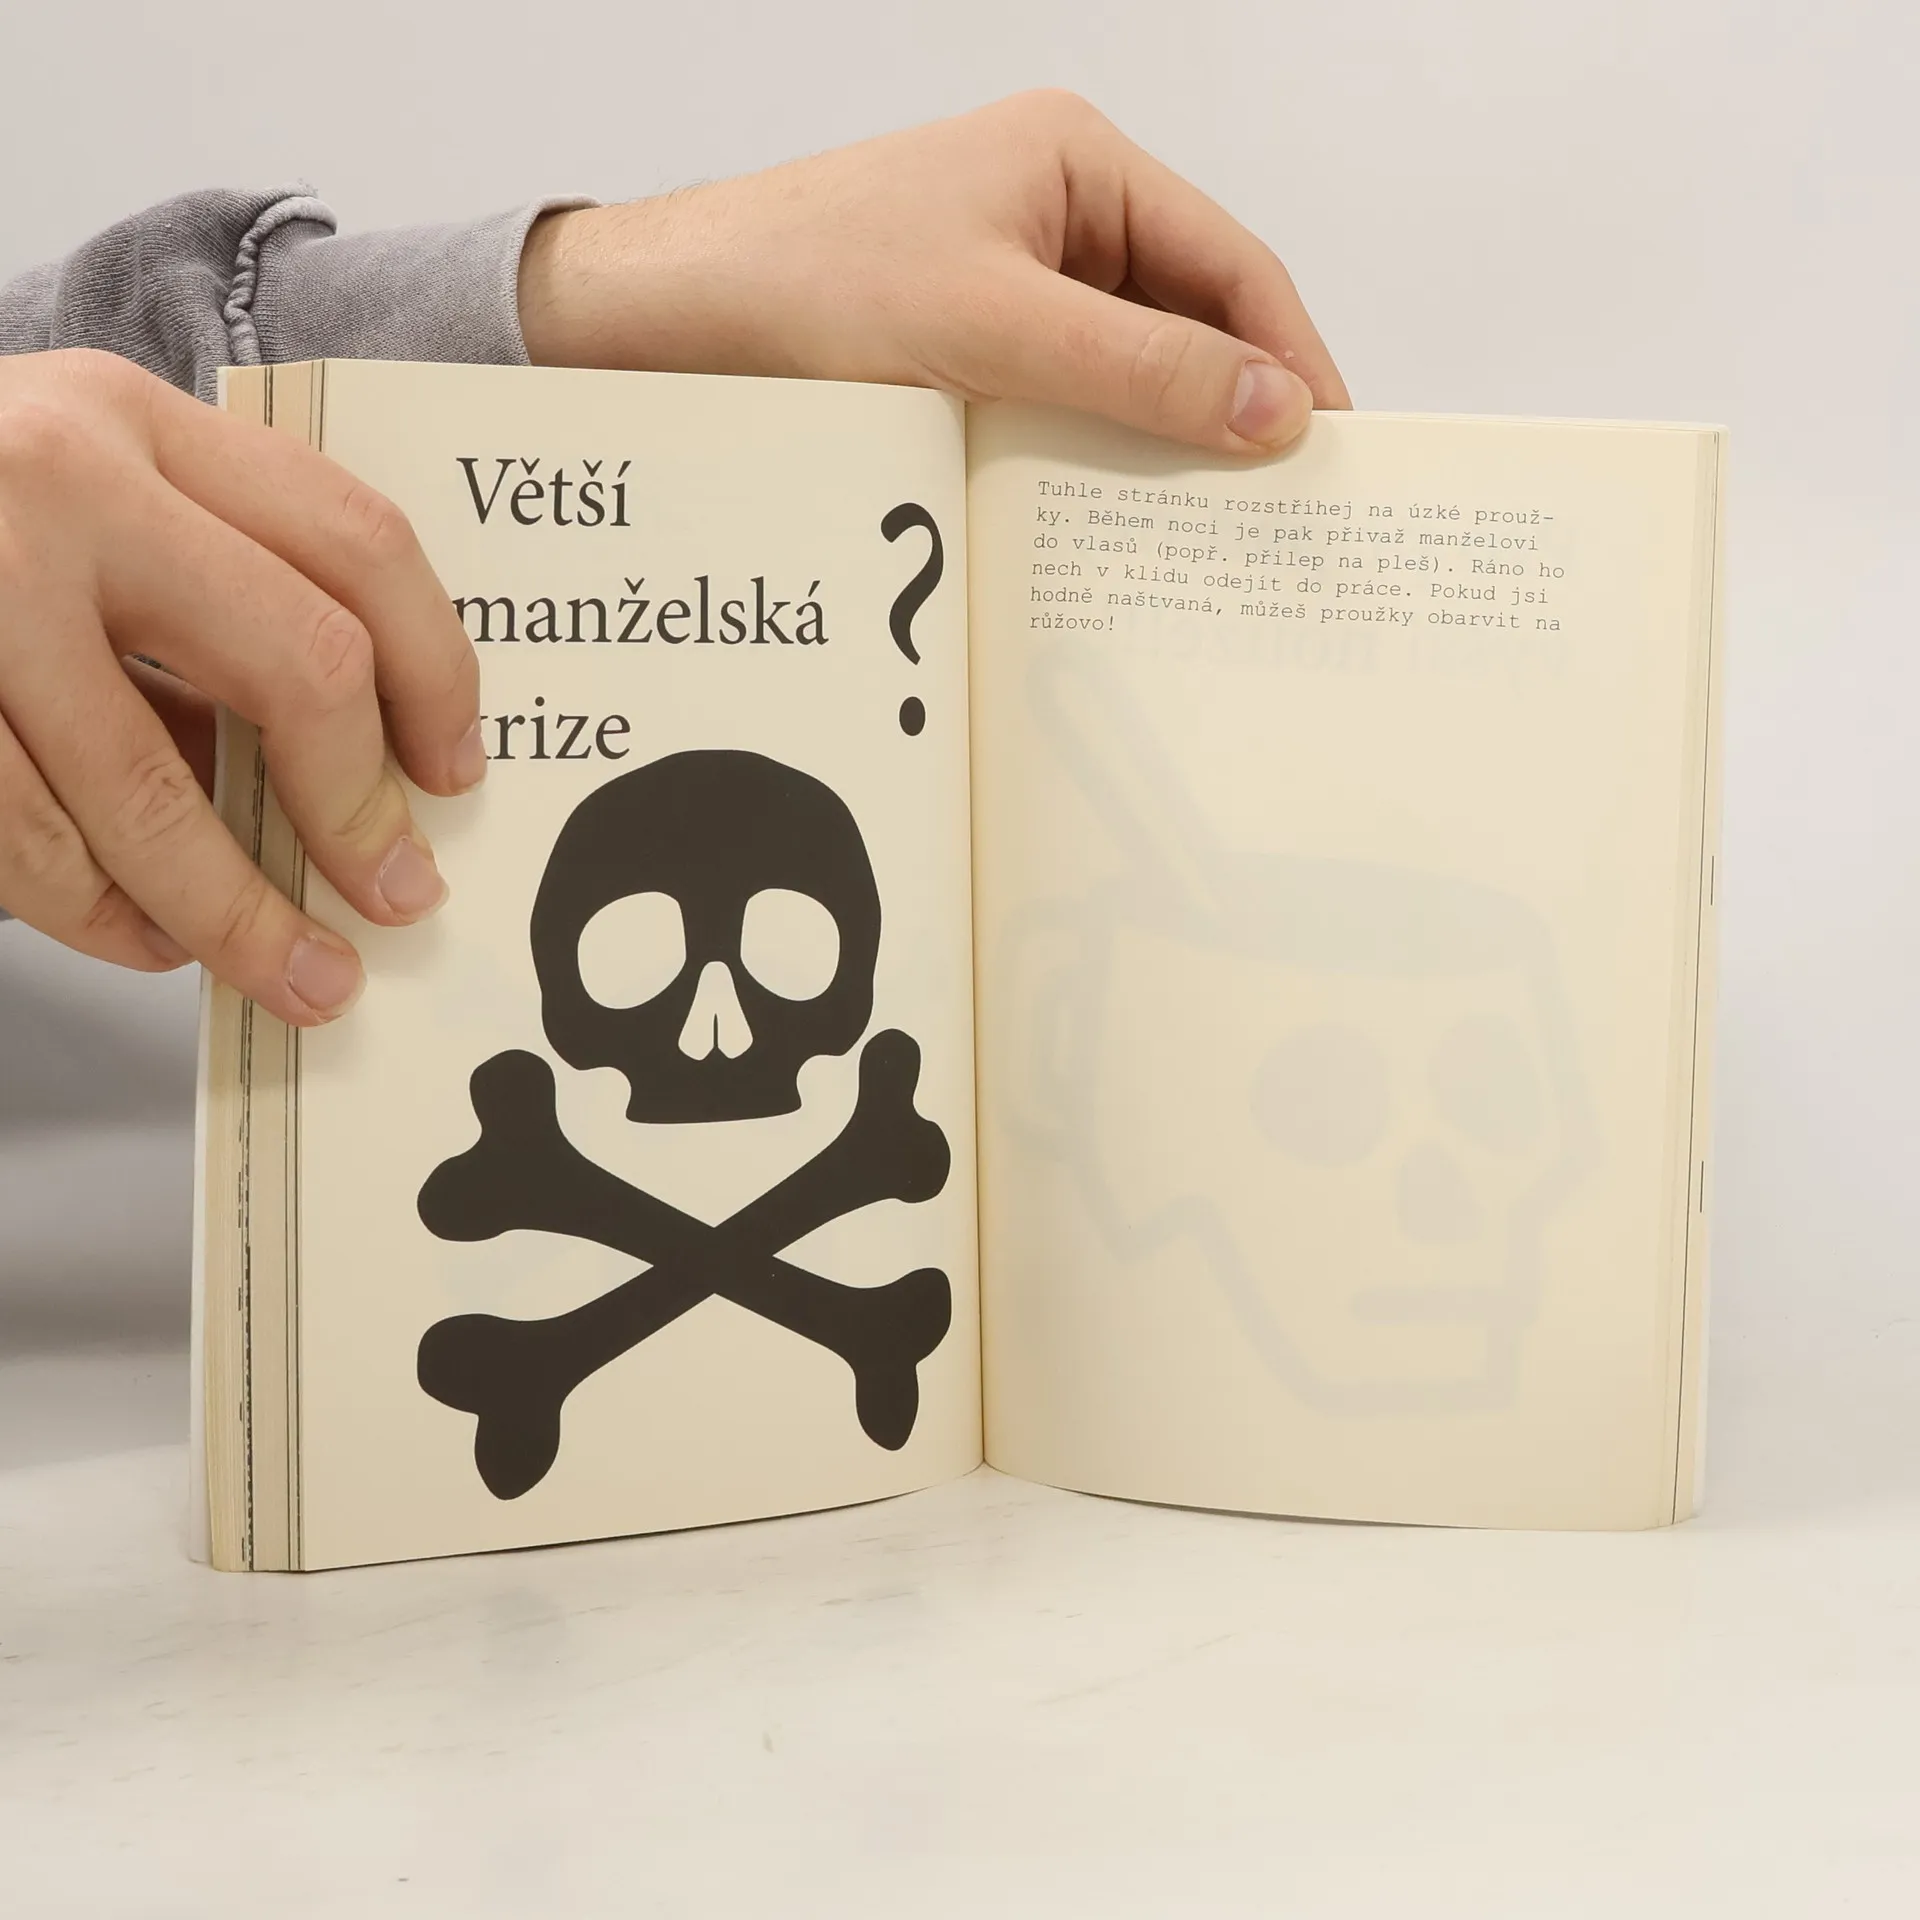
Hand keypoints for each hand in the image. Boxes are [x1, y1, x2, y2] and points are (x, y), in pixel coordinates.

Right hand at [0, 349, 483, 1023]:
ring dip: (236, 911)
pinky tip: (149, 937)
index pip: (358, 537)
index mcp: (136, 421)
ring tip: (295, 972)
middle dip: (360, 809)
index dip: (438, 670)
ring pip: (148, 788)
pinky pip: (23, 839)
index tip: (453, 770)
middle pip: (297, 662)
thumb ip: (200, 609)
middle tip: (398, 898)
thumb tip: (348, 784)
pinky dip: (100, 912)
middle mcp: (58, 481)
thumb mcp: (77, 510)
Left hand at [520, 90, 1348, 453]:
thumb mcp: (993, 326)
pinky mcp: (968, 348)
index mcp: (1076, 165)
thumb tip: (1273, 409)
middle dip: (1232, 406)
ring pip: (1125, 370)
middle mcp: (1053, 215)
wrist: (662, 323)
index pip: (1228, 262)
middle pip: (1186, 317)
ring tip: (1211, 529)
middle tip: (1284, 505)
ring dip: (1161, 442)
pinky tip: (1111, 518)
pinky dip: (1093, 456)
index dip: (1290, 353)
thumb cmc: (806, 282)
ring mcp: (1009, 282)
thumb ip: (1138, 369)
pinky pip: (1063, 403)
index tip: (1333, 443)